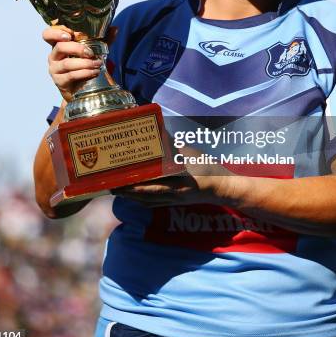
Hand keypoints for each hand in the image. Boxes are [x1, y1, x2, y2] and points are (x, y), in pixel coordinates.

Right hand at [43, 25, 116, 101]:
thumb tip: (115, 28)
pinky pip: (71, 75)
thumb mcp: (93, 50)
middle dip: (77, 48)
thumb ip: (102, 39)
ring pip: (67, 63)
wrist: (80, 89)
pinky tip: (95, 72)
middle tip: (90, 52)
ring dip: (85, 63)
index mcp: (59, 44)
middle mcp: (54, 56)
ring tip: (98, 63)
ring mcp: (55, 69)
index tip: (70, 34)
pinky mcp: (59, 81)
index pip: (48, 34)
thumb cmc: (84, 65)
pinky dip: (85, 73)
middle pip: (60, 46)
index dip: (56, 32)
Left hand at [112, 148, 236, 206]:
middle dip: (126, 192)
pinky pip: (154, 203)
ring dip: (131, 197)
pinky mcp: (175, 202)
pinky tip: (134, 195)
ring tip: (117, 189)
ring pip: (147, 202)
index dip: (133, 185)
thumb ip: (174, 146)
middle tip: (110, 185)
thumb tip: (159, 133)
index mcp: (177, 183)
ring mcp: (173, 200)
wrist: (224, 187)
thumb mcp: (191, 153)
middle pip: (144, 196)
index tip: (119, 180)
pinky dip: (141, 199)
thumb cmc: (208, 168)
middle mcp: (173, 195)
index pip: (150, 186)